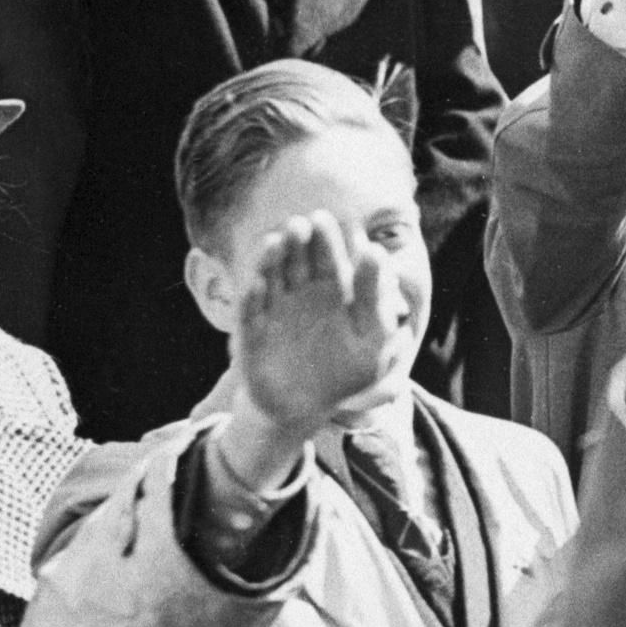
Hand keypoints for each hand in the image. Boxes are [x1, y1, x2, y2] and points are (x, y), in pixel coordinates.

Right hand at [229, 214, 399, 433]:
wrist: (307, 408)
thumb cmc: (345, 372)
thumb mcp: (371, 336)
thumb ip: (374, 296)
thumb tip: (376, 250)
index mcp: (331, 291)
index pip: (329, 257)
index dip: (328, 239)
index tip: (326, 218)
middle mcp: (298, 294)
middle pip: (297, 261)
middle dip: (298, 242)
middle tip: (301, 223)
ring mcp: (272, 311)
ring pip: (270, 279)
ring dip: (271, 260)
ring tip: (277, 241)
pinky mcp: (250, 335)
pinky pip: (249, 314)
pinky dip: (252, 299)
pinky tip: (258, 284)